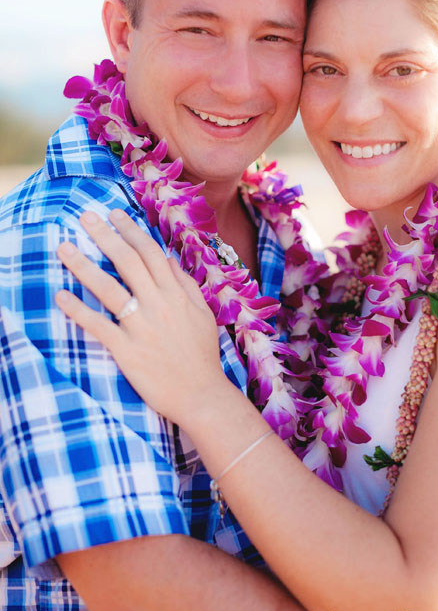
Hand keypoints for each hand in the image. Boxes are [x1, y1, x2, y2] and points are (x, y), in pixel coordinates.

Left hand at [55, 209, 223, 422]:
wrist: (202, 395)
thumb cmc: (203, 356)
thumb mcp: (203, 314)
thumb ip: (186, 284)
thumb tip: (168, 258)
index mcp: (177, 295)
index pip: (151, 253)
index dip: (131, 230)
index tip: (115, 214)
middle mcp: (159, 306)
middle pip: (127, 262)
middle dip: (105, 236)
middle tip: (85, 217)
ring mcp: (142, 328)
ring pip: (109, 289)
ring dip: (84, 265)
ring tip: (64, 247)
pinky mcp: (127, 351)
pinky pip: (98, 326)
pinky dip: (79, 310)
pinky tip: (61, 295)